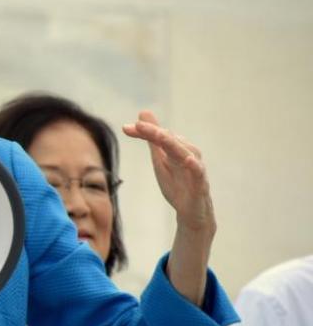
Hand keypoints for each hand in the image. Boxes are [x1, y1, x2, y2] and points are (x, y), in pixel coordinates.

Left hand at [123, 111, 214, 234]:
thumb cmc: (177, 183)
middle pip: (171, 141)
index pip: (159, 136)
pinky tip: (187, 160)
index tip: (125, 128)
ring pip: (185, 153)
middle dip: (155, 133)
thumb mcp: (160, 160)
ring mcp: (195, 170)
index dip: (144, 131)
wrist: (192, 212)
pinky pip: (199, 174)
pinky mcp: (200, 186)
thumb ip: (152, 138)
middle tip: (140, 126)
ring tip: (160, 136)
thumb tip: (143, 113)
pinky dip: (194, 166)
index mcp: (176, 149)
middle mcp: (187, 155)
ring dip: (173, 144)